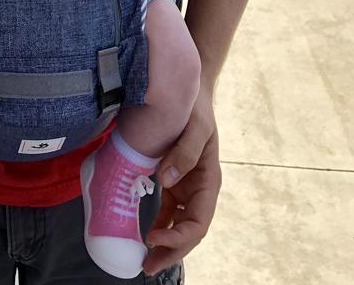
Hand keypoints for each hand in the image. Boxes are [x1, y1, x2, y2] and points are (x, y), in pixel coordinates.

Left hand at [142, 83, 220, 274]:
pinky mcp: (173, 179)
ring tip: (145, 260)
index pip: (198, 221)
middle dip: (171, 251)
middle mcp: (199, 188)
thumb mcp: (195, 127)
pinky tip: (144, 233)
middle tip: (148, 266)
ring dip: (164, 243)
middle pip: (188, 230)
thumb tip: (165, 181)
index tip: (154, 238)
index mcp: (209, 180)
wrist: (188, 87)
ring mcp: (187, 186)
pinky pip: (168, 209)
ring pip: (178, 224)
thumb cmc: (195, 107)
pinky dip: (159, 223)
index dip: (179, 237)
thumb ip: (184, 153)